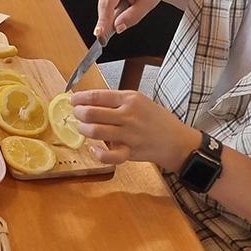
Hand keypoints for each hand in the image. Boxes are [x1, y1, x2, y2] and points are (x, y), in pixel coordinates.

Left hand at [70, 89, 200, 170]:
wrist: (178, 141)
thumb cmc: (157, 120)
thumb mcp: (140, 101)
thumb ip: (118, 101)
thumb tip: (90, 100)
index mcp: (130, 99)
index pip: (96, 96)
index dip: (79, 98)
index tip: (73, 100)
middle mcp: (128, 115)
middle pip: (91, 113)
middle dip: (78, 113)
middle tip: (76, 114)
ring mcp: (128, 134)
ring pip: (95, 131)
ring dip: (83, 129)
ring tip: (82, 128)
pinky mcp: (129, 151)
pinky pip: (108, 155)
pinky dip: (97, 152)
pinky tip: (93, 148)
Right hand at [94, 0, 172, 37]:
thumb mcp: (149, 2)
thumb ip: (133, 16)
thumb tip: (117, 28)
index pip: (107, 4)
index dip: (103, 20)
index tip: (99, 34)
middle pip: (104, 8)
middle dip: (109, 22)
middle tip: (119, 30)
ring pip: (104, 9)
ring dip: (115, 14)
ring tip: (131, 5)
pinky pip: (105, 6)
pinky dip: (113, 10)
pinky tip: (125, 3)